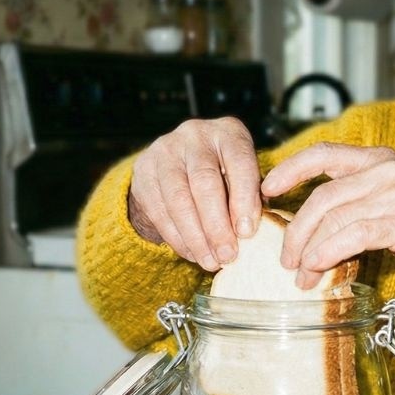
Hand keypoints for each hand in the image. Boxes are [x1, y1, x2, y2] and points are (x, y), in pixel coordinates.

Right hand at [127, 117, 261, 270]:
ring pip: (178, 199)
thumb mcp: (244, 177)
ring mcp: (165, 151)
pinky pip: (159, 210)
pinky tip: (192, 254)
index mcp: (228, 132)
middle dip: (217, 225)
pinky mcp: (143, 171)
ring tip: (210, 262)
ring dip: (196, 237)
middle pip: (204, 182)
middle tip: (228, 255)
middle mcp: (195, 134)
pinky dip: (177, 237)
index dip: (244, 199)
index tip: (247, 233)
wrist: (181, 163)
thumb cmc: (226, 174)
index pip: (239, 162)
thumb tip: (250, 232)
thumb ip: (251, 198)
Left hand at [261, 143, 394, 299]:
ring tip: (300, 275)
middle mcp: (388, 170)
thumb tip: (318, 228)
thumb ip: (362, 205)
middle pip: (320, 195)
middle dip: (295, 229)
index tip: (267, 189)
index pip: (324, 154)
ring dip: (307, 250)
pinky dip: (326, 254)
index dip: (290, 169)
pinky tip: (318, 269)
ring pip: (331, 217)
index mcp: (384, 160)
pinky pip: (350, 235)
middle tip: (285, 257)